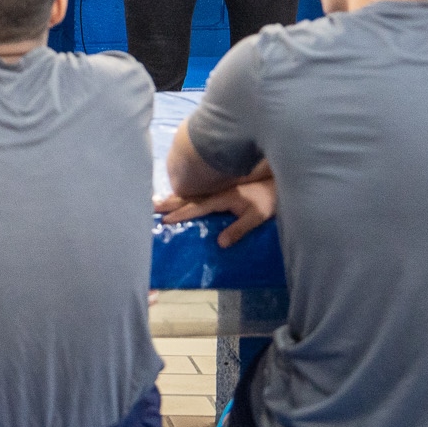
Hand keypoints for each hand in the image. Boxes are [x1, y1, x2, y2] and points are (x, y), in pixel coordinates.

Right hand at [155, 177, 275, 247]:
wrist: (276, 183)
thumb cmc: (268, 201)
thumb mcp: (256, 217)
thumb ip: (238, 229)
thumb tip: (219, 243)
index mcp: (222, 198)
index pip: (198, 207)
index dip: (182, 214)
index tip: (166, 220)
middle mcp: (215, 192)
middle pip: (189, 198)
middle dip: (170, 202)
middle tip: (151, 206)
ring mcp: (216, 189)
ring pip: (191, 194)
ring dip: (173, 198)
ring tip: (157, 201)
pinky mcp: (219, 190)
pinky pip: (197, 193)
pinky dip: (184, 196)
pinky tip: (177, 197)